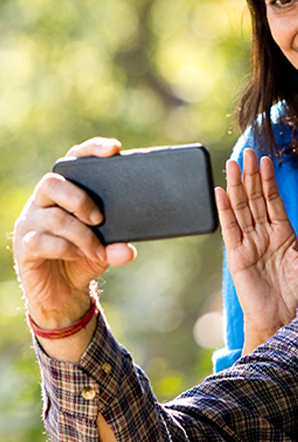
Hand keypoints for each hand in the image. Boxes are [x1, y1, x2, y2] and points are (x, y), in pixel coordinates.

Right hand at [13, 138, 135, 359]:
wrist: (63, 292)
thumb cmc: (85, 258)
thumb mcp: (107, 250)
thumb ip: (117, 246)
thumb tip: (128, 249)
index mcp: (66, 191)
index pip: (73, 159)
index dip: (91, 150)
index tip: (114, 149)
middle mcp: (44, 201)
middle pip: (53, 183)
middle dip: (80, 200)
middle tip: (100, 219)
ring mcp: (30, 222)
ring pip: (53, 217)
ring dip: (81, 235)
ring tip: (97, 250)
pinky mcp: (24, 246)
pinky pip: (42, 241)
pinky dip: (66, 249)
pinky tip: (79, 255)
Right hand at [215, 148, 297, 353]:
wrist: (284, 319)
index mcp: (283, 233)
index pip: (273, 200)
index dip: (269, 180)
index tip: (266, 160)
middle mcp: (264, 234)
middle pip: (255, 199)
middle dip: (251, 176)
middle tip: (247, 153)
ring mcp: (249, 243)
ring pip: (241, 209)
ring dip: (237, 187)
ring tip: (233, 165)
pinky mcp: (237, 255)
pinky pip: (230, 228)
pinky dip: (225, 210)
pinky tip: (222, 192)